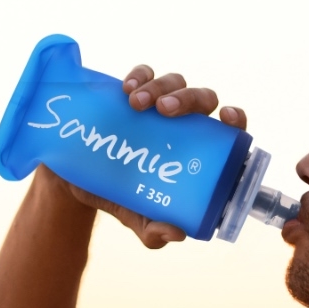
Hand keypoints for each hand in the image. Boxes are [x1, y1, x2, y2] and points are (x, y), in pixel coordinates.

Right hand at [50, 64, 247, 249]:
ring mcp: (158, 104)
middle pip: (201, 99)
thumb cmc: (117, 196)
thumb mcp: (135, 216)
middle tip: (164, 111)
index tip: (226, 115)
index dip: (235, 118)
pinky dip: (139, 75)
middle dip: (188, 98)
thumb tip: (175, 234)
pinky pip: (144, 73)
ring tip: (136, 104)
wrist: (73, 179)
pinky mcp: (132, 91)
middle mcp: (183, 122)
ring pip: (174, 82)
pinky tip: (126, 88)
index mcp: (196, 149)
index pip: (227, 129)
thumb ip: (153, 229)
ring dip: (160, 87)